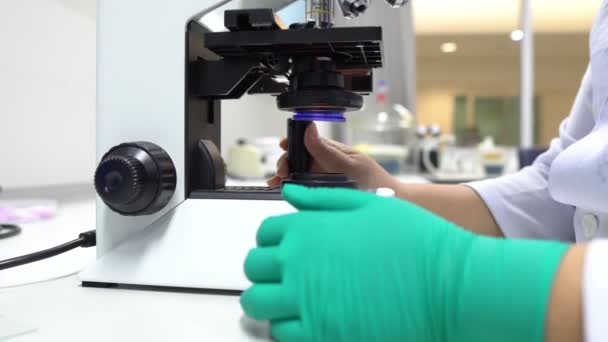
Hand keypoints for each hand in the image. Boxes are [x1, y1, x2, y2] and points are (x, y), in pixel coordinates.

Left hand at [241, 185, 568, 341]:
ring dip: (270, 300)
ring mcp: (307, 303)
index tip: (287, 246)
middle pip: (254, 268)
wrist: (447, 284)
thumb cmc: (415, 241)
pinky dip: (288, 328)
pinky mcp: (321, 336)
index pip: (264, 233)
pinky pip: (282, 334)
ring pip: (259, 304)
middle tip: (287, 274)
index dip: (275, 239)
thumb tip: (290, 193)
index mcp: (308, 229)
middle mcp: (299, 264)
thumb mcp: (368, 204)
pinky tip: (308, 319)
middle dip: (266, 269)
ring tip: (292, 299)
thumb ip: (322, 199)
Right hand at [267, 123, 396, 189]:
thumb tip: (308, 129)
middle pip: (299, 159)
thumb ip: (327, 150)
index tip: (283, 146)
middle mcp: (326, 164)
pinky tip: (283, 189)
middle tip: (281, 172)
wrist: (390, 203)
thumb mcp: (349, 165)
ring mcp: (324, 179)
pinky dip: (291, 188)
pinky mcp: (322, 194)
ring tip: (277, 182)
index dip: (293, 142)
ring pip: (298, 174)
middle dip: (286, 162)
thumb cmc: (375, 182)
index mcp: (332, 152)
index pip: (307, 142)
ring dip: (285, 176)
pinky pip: (303, 188)